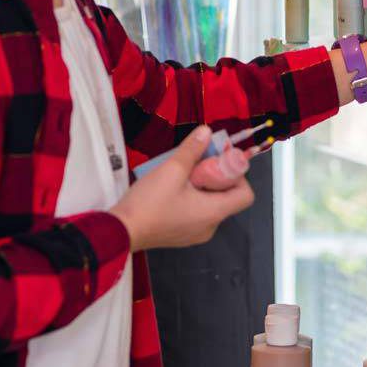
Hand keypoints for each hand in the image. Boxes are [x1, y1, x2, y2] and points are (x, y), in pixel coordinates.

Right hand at [110, 126, 253, 251]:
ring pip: (209, 204)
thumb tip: (206, 132)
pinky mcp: (181, 235)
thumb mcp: (172, 169)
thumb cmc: (149, 203)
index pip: (245, 195)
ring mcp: (195, 234)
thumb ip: (192, 149)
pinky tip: (171, 188)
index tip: (219, 162)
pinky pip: (196, 213)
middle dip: (216, 177)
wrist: (121, 231)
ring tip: (181, 173)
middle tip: (198, 162)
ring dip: (201, 186)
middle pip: (226, 198)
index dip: (238, 176)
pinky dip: (191, 198)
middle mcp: (210, 227)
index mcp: (214, 213)